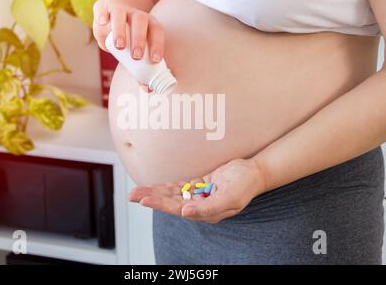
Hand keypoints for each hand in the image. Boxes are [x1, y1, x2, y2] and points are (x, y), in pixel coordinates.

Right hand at [92, 0, 164, 62]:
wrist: (112, 18)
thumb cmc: (128, 40)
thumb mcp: (135, 51)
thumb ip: (140, 68)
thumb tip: (146, 87)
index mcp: (148, 24)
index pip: (156, 31)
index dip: (157, 44)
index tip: (155, 60)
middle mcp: (135, 14)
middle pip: (140, 21)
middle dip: (139, 38)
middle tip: (136, 56)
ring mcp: (118, 10)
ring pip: (120, 15)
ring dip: (120, 29)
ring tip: (119, 46)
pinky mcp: (102, 8)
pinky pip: (101, 7)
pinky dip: (101, 13)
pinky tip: (102, 21)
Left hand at [129, 159, 267, 222]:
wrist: (254, 173)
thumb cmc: (244, 186)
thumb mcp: (229, 198)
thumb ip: (207, 209)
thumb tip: (185, 212)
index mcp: (205, 212)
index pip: (177, 209)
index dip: (159, 204)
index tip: (143, 199)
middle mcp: (199, 206)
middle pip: (170, 202)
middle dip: (151, 198)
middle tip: (132, 194)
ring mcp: (199, 196)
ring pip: (172, 194)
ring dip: (155, 192)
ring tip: (137, 190)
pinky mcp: (200, 186)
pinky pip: (180, 187)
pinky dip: (167, 186)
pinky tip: (154, 186)